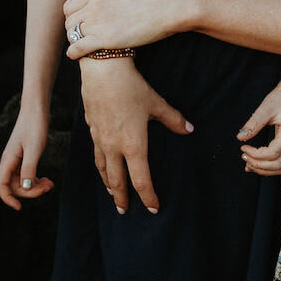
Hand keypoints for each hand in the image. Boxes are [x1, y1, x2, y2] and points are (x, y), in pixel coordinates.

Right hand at [0, 108, 54, 209]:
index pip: (1, 185)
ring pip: (21, 182)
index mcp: (8, 160)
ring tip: (50, 184)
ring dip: (34, 187)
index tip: (19, 207)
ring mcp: (16, 160)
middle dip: (30, 191)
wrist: (36, 109)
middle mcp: (9, 161)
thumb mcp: (34, 149)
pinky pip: (26, 175)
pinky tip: (47, 179)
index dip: (7, 198)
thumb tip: (26, 188)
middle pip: (13, 186)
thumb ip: (29, 169)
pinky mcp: (24, 157)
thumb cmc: (35, 126)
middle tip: (48, 187)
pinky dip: (36, 180)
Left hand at [63, 0, 185, 57]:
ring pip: (72, 35)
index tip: (80, 21)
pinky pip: (79, 48)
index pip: (70, 6)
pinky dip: (74, 53)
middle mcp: (93, 5)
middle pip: (70, 21)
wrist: (169, 6)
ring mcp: (98, 23)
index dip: (73, 15)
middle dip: (73, 29)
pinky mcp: (106, 40)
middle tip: (81, 35)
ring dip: (74, 41)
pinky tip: (76, 55)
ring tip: (81, 45)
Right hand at [79, 56, 192, 213]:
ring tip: (111, 193)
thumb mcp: (156, 103)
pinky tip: (102, 165)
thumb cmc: (131, 86)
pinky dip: (100, 166)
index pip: (141, 180)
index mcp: (133, 145)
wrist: (102, 69)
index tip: (153, 208)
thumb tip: (189, 129)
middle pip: (117, 181)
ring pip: (103, 169)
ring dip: (108, 184)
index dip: (148, 197)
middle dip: (121, 199)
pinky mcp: (91, 128)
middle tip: (124, 211)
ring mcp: (99, 138)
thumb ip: (174, 119)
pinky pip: (95, 154)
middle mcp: (113, 147)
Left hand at [238, 79, 280, 176]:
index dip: (255, 155)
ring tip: (248, 162)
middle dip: (258, 165)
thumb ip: (253, 124)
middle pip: (277, 165)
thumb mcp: (266, 108)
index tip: (243, 148)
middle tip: (243, 156)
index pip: (272, 154)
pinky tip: (256, 163)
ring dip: (264, 169)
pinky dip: (269, 166)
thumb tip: (240, 137)